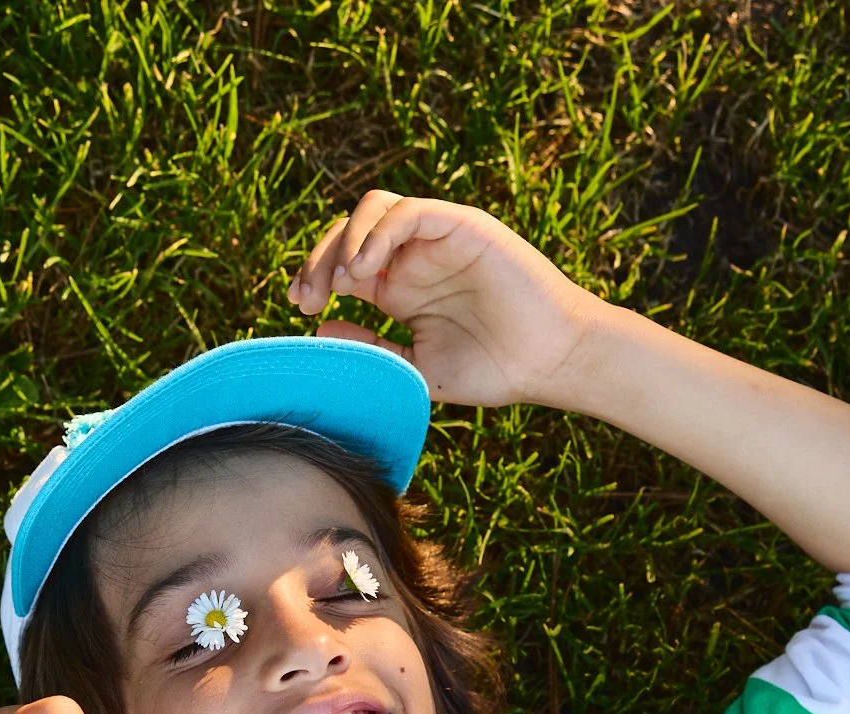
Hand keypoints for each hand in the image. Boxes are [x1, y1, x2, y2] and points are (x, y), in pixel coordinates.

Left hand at [287, 193, 597, 408]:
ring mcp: (436, 239)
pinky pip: (409, 211)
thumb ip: (371, 349)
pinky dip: (379, 232)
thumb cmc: (492, 369)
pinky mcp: (462, 225)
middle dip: (319, 258)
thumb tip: (319, 329)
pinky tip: (365, 270)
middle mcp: (413, 258)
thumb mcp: (416, 369)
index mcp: (399, 290)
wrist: (549, 361)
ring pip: (373, 208)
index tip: (300, 306)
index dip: (314, 276)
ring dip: (345, 239)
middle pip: (348, 232)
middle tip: (308, 295)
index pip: (343, 265)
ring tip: (339, 282)